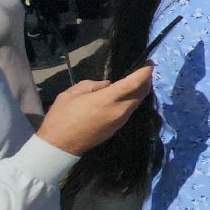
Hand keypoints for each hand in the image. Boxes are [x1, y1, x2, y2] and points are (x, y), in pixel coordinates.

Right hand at [36, 66, 153, 155]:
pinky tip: (126, 95)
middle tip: (143, 69)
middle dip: (146, 80)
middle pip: (141, 93)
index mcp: (108, 99)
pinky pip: (129, 110)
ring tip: (135, 80)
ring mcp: (119, 121)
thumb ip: (92, 85)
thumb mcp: (71, 94)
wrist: (59, 145)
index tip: (150, 63)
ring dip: (140, 91)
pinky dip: (132, 100)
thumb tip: (107, 84)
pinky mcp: (117, 128)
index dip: (145, 72)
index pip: (134, 83)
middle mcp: (119, 110)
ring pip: (136, 103)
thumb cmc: (62, 117)